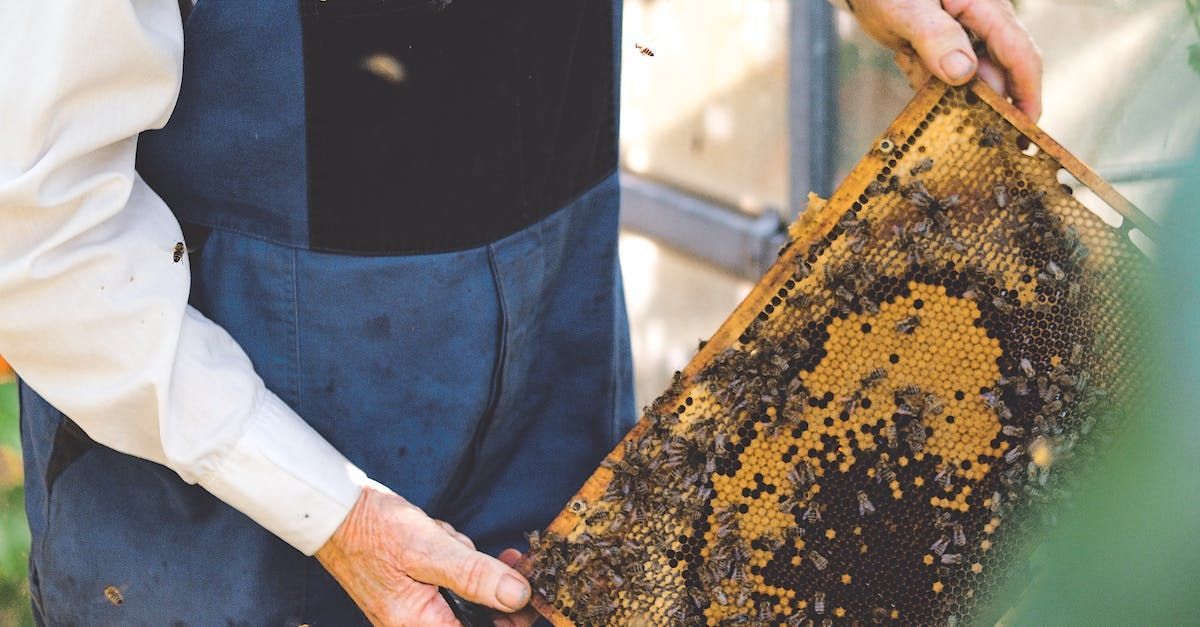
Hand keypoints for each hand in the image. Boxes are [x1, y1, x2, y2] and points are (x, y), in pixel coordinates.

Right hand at [316, 484, 538, 625]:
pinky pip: (452, 580)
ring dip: (468, 563)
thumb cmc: (373, 530)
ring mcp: (416, 608)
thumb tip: (516, 596)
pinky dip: (454, 557)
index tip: (530, 598)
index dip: (508, 619)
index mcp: (419, 625)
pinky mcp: (417, 591)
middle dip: (487, 583)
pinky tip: (441, 537)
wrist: (337, 511)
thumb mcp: (429, 548)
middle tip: (507, 558)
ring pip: (468, 594)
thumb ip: (473, 575)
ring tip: (445, 537)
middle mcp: (417, 624)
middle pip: (477, 616)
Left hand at [847, 0, 1042, 120]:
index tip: (1025, 127)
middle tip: (976, 136)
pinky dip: (931, 85)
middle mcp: (982, 24)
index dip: (1027, 92)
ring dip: (953, 97)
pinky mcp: (943, 50)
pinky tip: (912, 72)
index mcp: (986, 8)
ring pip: (970, 81)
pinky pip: (945, 79)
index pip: (1019, 53)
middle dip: (987, 103)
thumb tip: (963, 73)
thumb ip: (935, 38)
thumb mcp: (909, 10)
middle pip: (999, 73)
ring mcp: (963, 39)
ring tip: (937, 102)